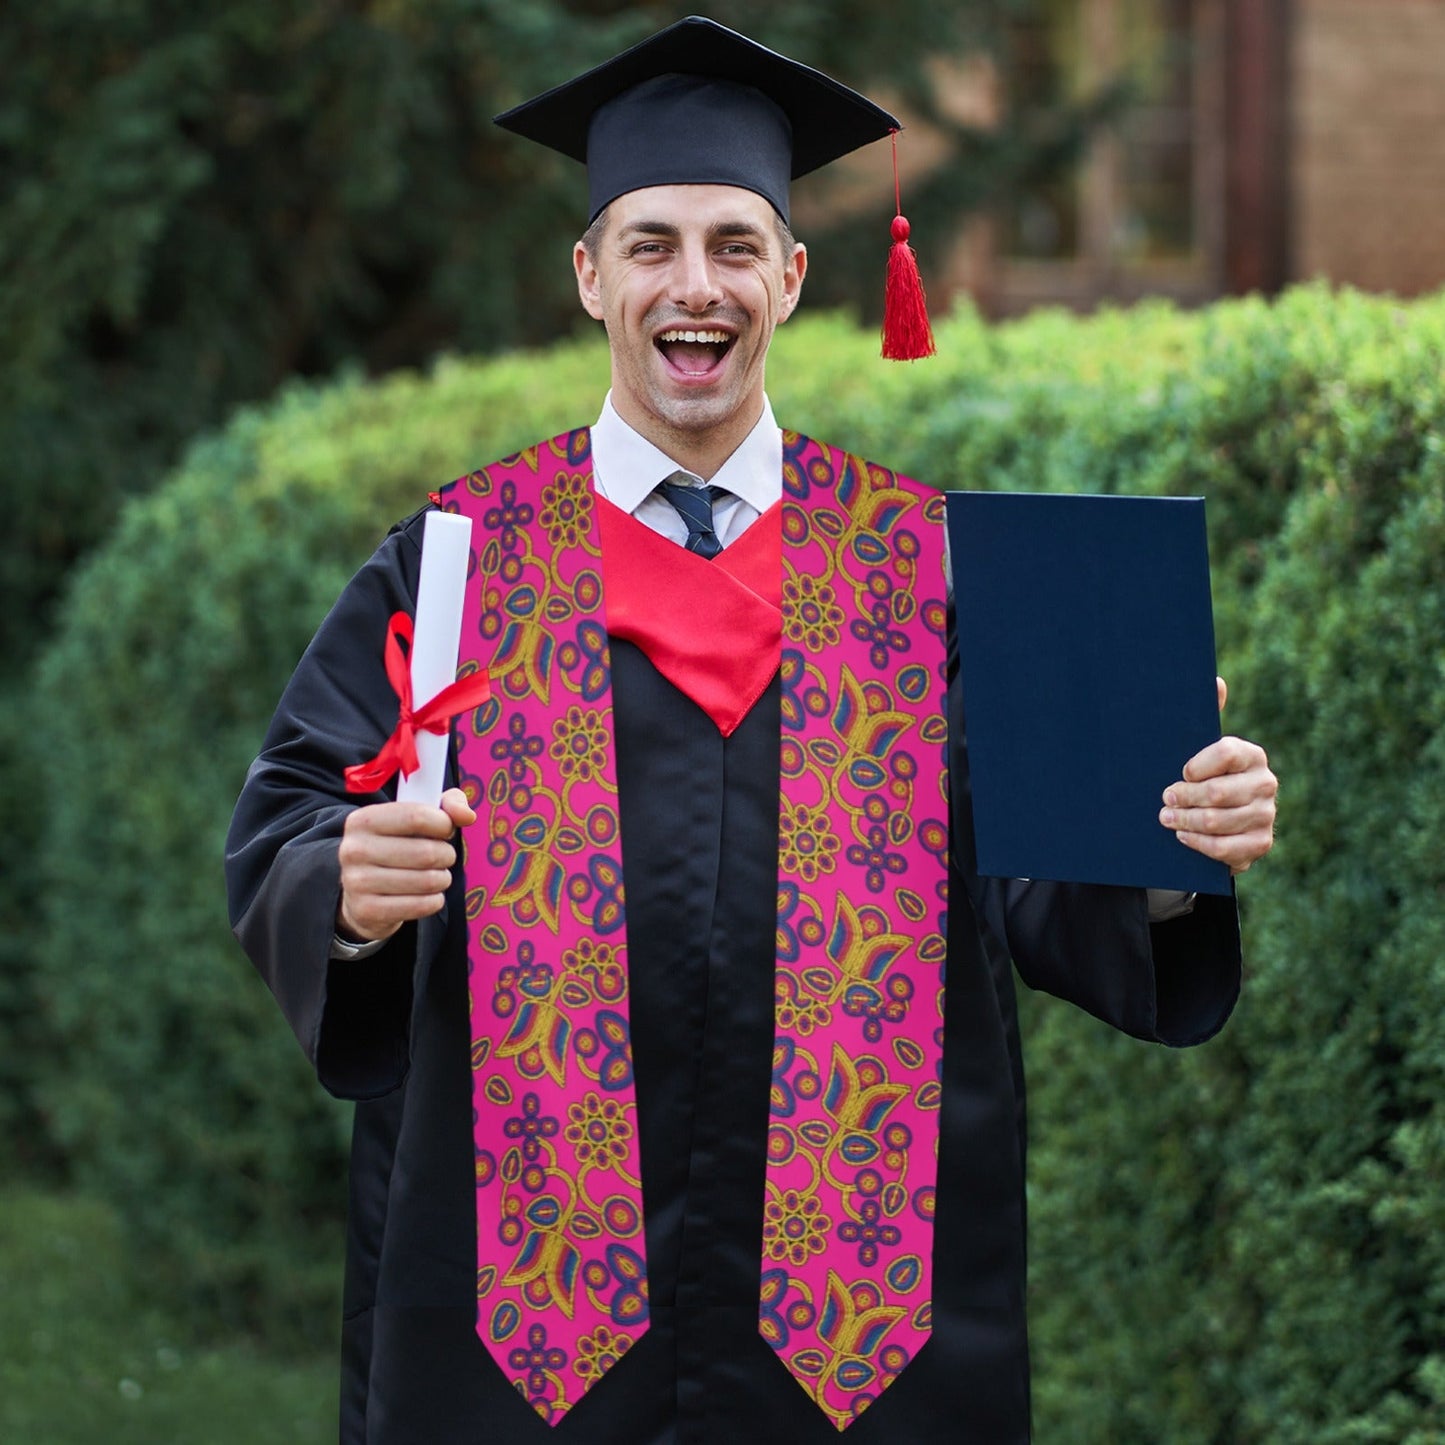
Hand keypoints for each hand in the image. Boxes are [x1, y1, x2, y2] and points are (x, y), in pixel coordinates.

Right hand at [336, 787, 476, 942]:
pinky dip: (435, 901)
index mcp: (363, 820)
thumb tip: (467, 816)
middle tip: (443, 857)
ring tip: (436, 876)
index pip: (417, 816)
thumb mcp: (416, 817)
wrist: (361, 892)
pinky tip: (428, 895)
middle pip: (426, 852)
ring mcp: (357, 882)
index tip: (446, 830)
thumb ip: (447, 805)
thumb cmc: (397, 846)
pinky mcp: (367, 910)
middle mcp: (354, 849)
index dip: (444, 824)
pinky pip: (421, 905)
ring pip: (427, 881)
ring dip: (443, 879)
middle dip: (446, 855)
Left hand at [1159, 678, 1276, 873]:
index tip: (1180, 772)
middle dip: (1183, 797)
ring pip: (1217, 821)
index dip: (1197, 765)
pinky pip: (1225, 848)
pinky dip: (1199, 843)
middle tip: (1164, 799)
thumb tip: (1216, 681)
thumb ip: (1207, 715)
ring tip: (1166, 818)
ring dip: (1185, 821)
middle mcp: (1265, 783)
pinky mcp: (1260, 843)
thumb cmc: (1203, 777)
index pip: (1225, 753)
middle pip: (1218, 792)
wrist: (1219, 820)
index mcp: (1251, 755)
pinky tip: (1183, 836)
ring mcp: (1266, 815)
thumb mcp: (1199, 748)